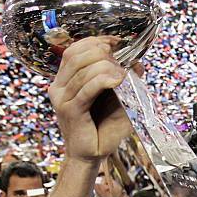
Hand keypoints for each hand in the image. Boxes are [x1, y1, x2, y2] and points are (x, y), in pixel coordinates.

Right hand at [48, 36, 132, 162]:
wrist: (92, 155)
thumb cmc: (104, 128)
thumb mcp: (118, 100)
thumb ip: (124, 81)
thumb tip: (137, 63)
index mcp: (65, 80)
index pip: (75, 50)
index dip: (96, 41)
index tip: (117, 42)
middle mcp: (59, 86)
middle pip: (77, 55)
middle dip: (102, 53)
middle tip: (121, 62)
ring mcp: (62, 98)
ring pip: (83, 71)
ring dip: (106, 67)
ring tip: (123, 74)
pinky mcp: (70, 111)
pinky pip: (86, 89)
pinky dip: (103, 80)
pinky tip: (118, 79)